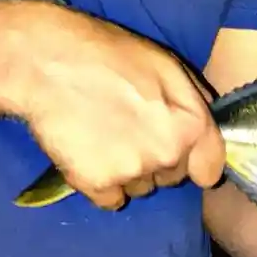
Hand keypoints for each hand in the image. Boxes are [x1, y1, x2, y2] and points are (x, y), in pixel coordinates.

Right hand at [10, 2, 223, 209]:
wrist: (47, 63)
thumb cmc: (110, 56)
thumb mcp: (167, 66)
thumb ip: (196, 103)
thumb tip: (208, 136)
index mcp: (189, 125)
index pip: (209, 168)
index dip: (195, 157)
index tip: (179, 148)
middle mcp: (165, 155)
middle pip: (173, 176)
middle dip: (160, 157)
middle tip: (132, 126)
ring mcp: (130, 173)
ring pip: (142, 187)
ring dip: (131, 171)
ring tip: (107, 135)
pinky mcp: (95, 186)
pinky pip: (113, 199)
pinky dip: (105, 184)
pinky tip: (91, 152)